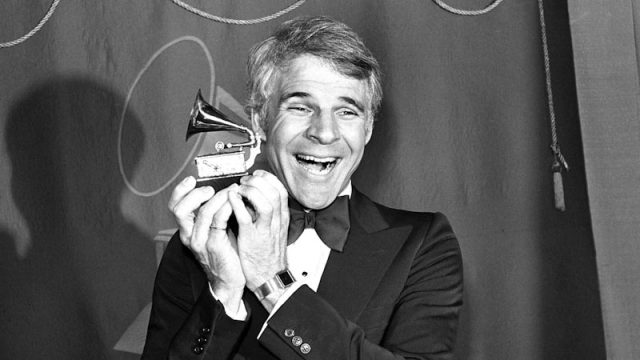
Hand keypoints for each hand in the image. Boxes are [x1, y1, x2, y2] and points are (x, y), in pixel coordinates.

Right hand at [169, 177, 244, 307]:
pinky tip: (235, 203)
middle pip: (180, 209)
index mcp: (187, 229)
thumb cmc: (225, 252)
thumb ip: (213, 212)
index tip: (191, 179)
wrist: (230, 280)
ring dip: (219, 197)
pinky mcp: (215, 246)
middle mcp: (189, 235)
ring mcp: (201, 242)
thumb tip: (221, 188)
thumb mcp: (214, 230)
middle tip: (211, 189)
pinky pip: (218, 221)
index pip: (175, 206)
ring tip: (232, 191)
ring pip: (203, 213)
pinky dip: (226, 208)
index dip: (180, 190)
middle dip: (196, 194)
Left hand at [228, 170, 288, 292]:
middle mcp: (277, 221)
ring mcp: (266, 229)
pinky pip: (246, 217)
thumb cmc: (268, 255)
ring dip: (250, 191)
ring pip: (266, 202)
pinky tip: (231, 199)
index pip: (280, 190)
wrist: (270, 278)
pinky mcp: (252, 239)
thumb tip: (255, 198)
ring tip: (239, 190)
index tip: (256, 176)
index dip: (267, 179)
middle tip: (245, 182)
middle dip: (258, 181)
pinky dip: (238, 205)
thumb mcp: (273, 231)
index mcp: (282, 218)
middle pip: (274, 192)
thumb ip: (267, 214)